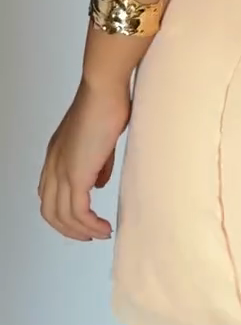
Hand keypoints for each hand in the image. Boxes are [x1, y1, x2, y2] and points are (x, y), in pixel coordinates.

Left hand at [38, 79, 130, 240]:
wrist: (103, 90)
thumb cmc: (106, 104)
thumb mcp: (101, 139)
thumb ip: (98, 163)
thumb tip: (99, 184)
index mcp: (56, 155)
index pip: (49, 193)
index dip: (63, 210)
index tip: (84, 218)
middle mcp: (53, 165)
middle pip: (50, 211)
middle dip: (69, 228)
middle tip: (89, 234)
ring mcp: (62, 171)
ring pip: (62, 216)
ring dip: (81, 230)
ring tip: (101, 233)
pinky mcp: (75, 175)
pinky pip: (78, 212)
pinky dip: (90, 225)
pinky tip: (104, 227)